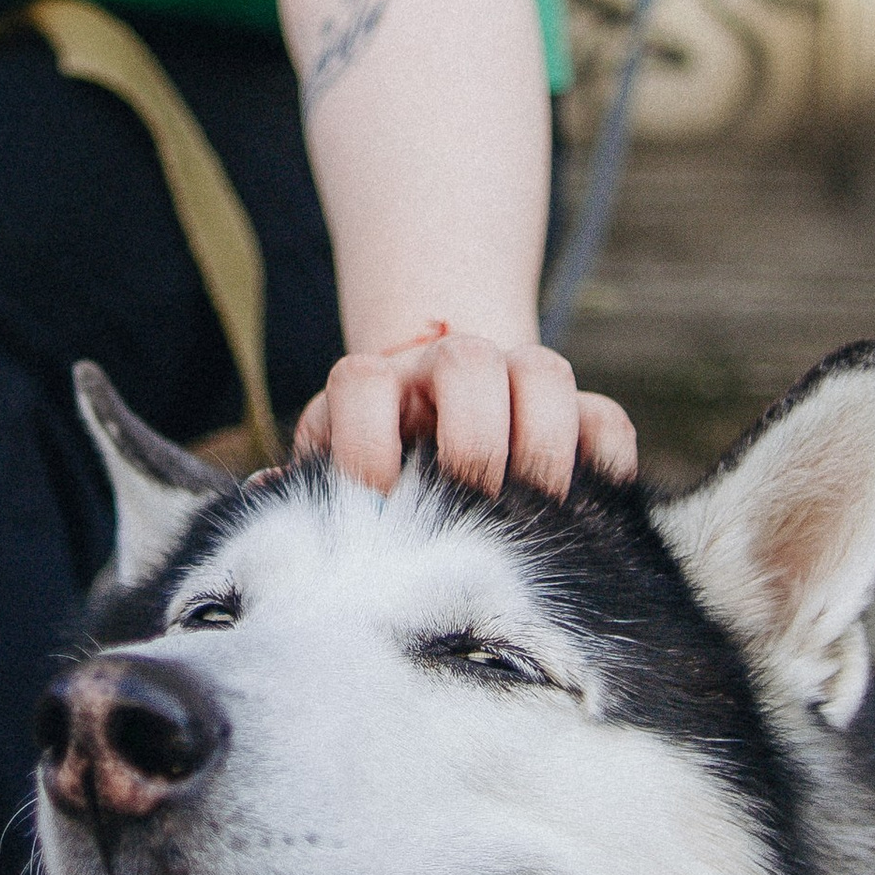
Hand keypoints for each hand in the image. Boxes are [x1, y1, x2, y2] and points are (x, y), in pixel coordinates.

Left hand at [294, 323, 636, 497]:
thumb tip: (268, 496)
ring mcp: (516, 379)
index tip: (379, 495)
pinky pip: (606, 419)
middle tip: (474, 503)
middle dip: (473, 441)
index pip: (361, 380)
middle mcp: (445, 368)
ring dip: (543, 445)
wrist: (436, 418)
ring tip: (535, 512)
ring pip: (544, 370)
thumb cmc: (373, 469)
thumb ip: (304, 488)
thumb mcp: (331, 471)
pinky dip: (603, 463)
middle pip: (466, 362)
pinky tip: (586, 508)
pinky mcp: (577, 411)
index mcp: (375, 384)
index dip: (365, 436)